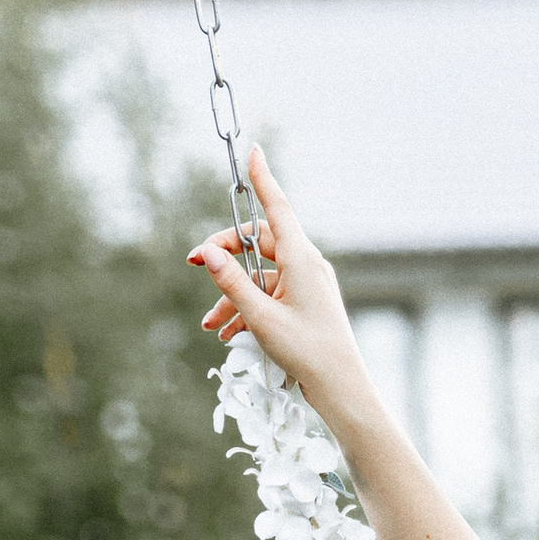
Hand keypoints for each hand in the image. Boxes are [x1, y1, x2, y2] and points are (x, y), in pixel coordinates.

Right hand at [188, 146, 374, 433]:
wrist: (342, 388)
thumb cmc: (307, 353)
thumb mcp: (261, 317)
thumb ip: (231, 282)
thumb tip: (207, 253)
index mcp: (301, 258)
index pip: (276, 206)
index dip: (262, 178)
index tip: (252, 151)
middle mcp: (306, 265)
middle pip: (258, 242)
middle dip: (226, 256)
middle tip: (197, 265)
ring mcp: (307, 285)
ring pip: (260, 275)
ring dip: (233, 294)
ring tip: (210, 324)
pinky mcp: (305, 304)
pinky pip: (270, 295)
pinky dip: (248, 309)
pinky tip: (228, 334)